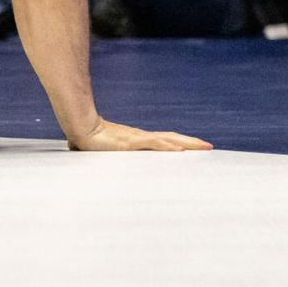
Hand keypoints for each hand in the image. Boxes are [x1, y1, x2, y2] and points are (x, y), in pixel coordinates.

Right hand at [67, 117, 211, 151]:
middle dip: (191, 143)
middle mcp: (141, 137)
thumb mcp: (103, 150)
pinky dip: (168, 147)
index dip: (179, 142)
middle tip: (209, 147)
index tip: (193, 148)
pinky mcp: (131, 142)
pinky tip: (180, 152)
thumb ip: (107, 154)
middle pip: (171, 138)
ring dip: (187, 144)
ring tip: (203, 147)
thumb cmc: (87, 138)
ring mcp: (137, 138)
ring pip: (168, 140)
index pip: (163, 139)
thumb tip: (97, 159)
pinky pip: (154, 144)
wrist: (78, 127)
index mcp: (136, 139)